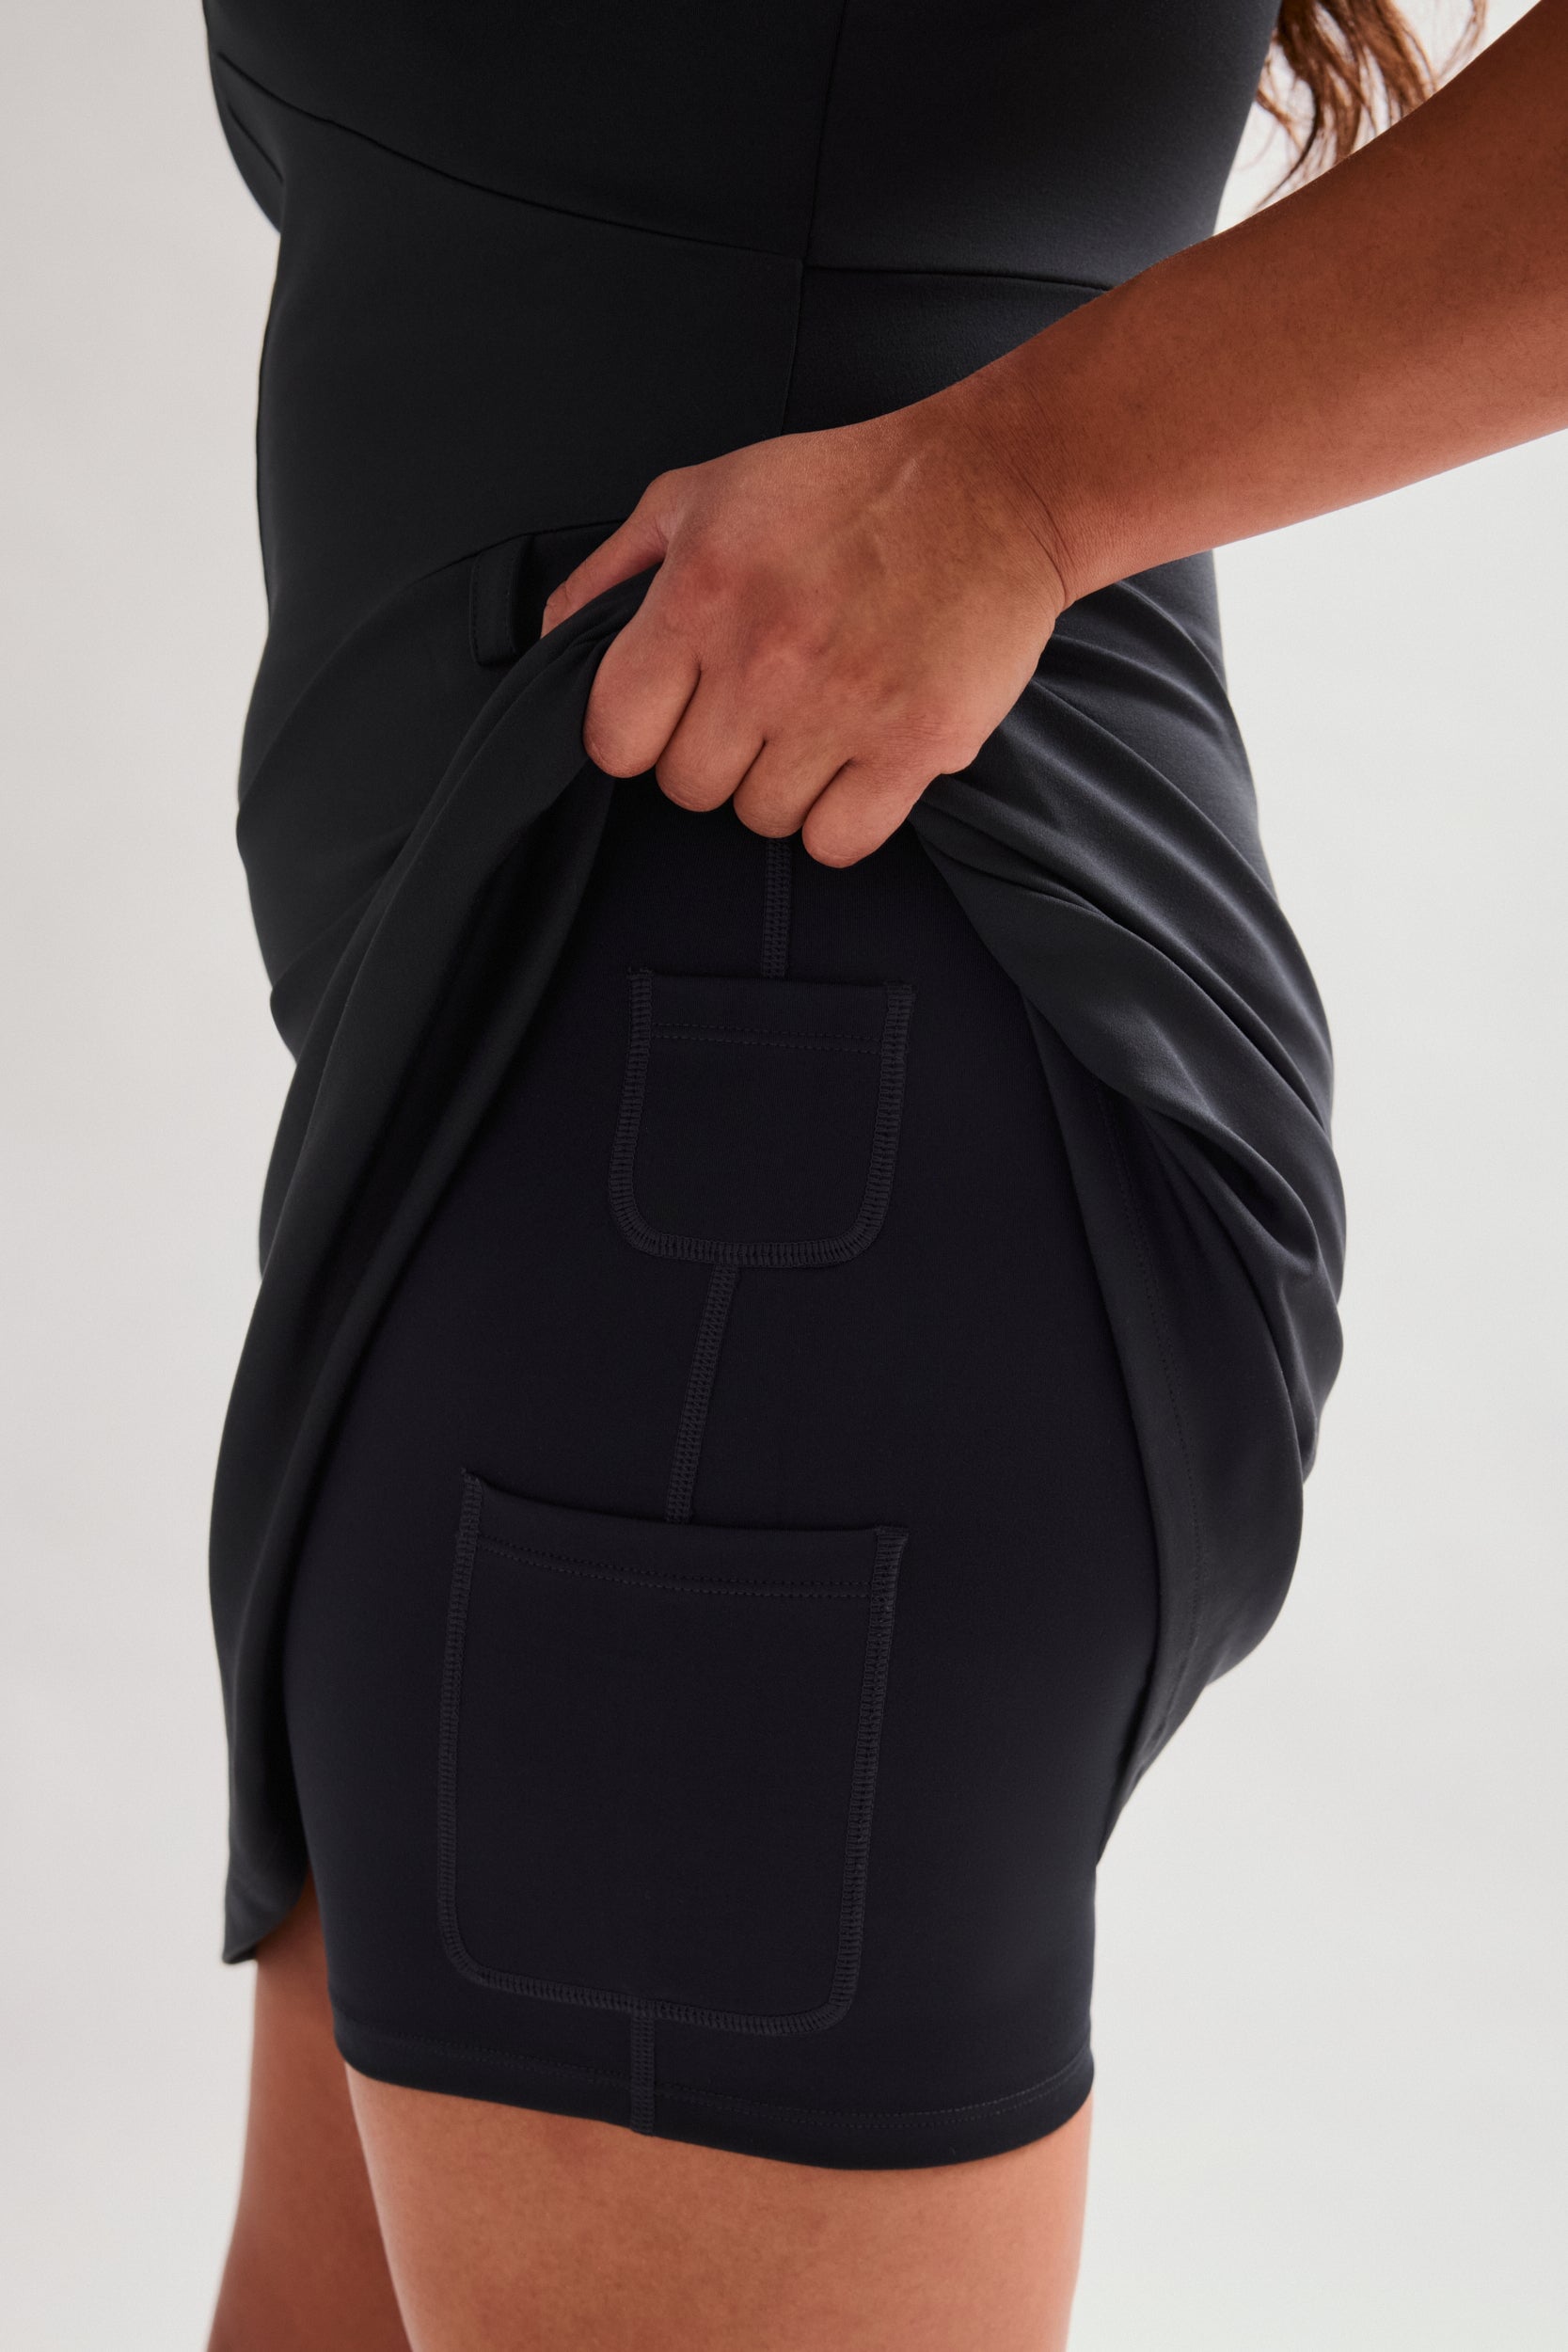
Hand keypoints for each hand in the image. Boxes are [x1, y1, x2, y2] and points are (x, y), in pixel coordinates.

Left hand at [538, 388, 1067, 865]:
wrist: (992, 489)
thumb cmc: (841, 490)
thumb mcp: (701, 494)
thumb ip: (613, 571)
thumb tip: (551, 643)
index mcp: (700, 594)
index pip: (615, 738)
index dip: (635, 737)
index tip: (671, 713)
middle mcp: (764, 658)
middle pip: (689, 789)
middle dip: (712, 757)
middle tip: (755, 709)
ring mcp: (843, 708)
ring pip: (762, 819)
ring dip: (780, 786)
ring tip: (815, 722)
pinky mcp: (916, 745)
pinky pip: (838, 843)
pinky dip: (840, 821)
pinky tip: (854, 765)